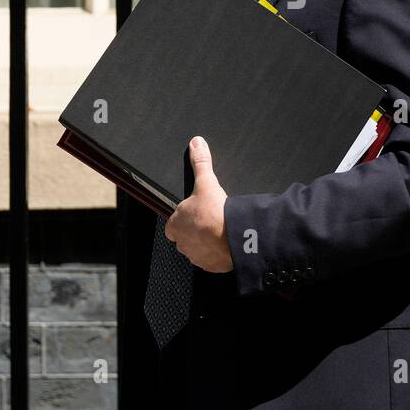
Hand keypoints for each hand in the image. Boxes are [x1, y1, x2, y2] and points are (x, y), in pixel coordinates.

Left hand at [166, 136, 232, 272]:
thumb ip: (200, 162)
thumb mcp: (206, 182)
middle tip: (211, 221)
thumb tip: (196, 143)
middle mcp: (181, 243)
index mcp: (175, 225)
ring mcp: (195, 257)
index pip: (174, 223)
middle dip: (196, 231)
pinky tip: (226, 243)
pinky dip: (217, 254)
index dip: (185, 218)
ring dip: (206, 243)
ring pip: (197, 249)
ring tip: (220, 232)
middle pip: (185, 237)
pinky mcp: (210, 266)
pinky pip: (210, 260)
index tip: (197, 213)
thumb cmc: (216, 212)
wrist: (235, 237)